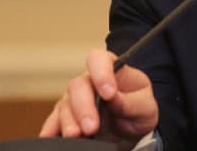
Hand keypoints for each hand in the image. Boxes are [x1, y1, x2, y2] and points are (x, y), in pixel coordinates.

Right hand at [40, 49, 158, 146]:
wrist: (130, 131)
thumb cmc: (138, 111)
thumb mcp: (145, 107)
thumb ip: (132, 102)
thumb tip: (113, 97)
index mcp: (111, 69)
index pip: (99, 59)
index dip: (101, 73)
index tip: (109, 94)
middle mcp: (88, 81)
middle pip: (78, 86)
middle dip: (83, 107)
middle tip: (91, 127)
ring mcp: (74, 99)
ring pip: (65, 105)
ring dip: (69, 121)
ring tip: (76, 136)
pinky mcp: (65, 118)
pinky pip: (53, 122)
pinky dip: (52, 130)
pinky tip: (51, 137)